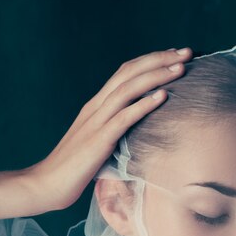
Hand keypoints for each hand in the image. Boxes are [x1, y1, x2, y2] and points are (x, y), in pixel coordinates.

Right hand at [0, 48, 191, 218]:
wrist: (47, 184)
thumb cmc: (75, 167)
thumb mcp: (98, 141)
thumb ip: (115, 129)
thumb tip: (138, 129)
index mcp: (96, 105)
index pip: (125, 72)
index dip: (151, 60)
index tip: (174, 55)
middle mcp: (96, 107)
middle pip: (129, 72)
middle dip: (160, 59)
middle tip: (187, 52)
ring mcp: (96, 122)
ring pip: (128, 89)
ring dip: (156, 76)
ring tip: (180, 68)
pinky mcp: (99, 140)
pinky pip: (123, 118)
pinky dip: (144, 105)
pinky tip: (162, 97)